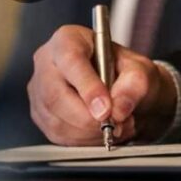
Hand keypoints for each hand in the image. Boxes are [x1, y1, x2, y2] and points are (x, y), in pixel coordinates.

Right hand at [27, 25, 177, 145]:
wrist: (122, 90)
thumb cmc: (125, 72)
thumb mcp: (140, 70)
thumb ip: (134, 85)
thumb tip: (118, 108)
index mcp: (69, 39)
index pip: (71, 61)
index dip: (88, 88)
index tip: (106, 109)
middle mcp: (47, 62)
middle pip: (56, 95)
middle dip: (88, 118)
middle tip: (115, 123)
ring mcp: (39, 89)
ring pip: (56, 119)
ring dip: (89, 132)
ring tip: (115, 126)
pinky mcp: (41, 114)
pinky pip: (57, 134)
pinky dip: (83, 140)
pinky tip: (100, 132)